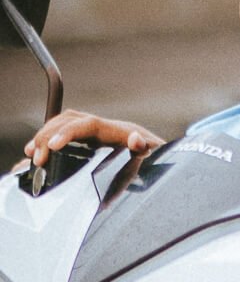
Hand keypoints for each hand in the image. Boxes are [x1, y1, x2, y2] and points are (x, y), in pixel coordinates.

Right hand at [24, 109, 164, 166]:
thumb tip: (136, 139)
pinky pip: (69, 135)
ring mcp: (99, 135)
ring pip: (66, 124)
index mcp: (118, 131)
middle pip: (70, 121)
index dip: (67, 133)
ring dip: (47, 135)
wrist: (165, 160)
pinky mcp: (95, 143)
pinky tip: (41, 152)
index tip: (51, 146)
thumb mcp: (156, 156)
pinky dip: (52, 140)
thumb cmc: (159, 159)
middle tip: (37, 157)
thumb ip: (146, 148)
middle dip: (49, 135)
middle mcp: (105, 128)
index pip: (87, 124)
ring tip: (32, 153)